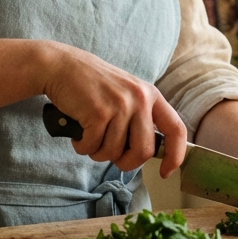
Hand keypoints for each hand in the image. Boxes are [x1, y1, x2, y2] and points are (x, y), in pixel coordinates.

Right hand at [42, 42, 186, 177]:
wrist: (62, 66)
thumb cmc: (93, 86)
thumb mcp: (126, 94)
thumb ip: (140, 117)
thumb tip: (148, 152)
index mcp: (151, 95)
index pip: (176, 129)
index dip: (175, 155)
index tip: (165, 172)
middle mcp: (140, 99)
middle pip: (143, 151)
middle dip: (125, 163)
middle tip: (111, 155)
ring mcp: (120, 105)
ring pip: (114, 152)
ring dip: (98, 152)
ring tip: (89, 136)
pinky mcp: (98, 112)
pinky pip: (93, 147)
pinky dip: (82, 147)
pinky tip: (78, 134)